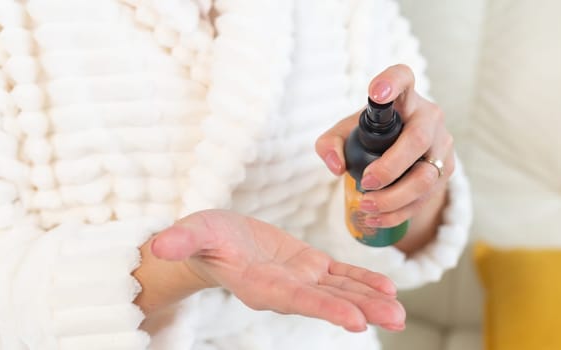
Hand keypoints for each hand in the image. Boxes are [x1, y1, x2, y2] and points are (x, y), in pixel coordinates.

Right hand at [146, 209, 405, 331]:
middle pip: (329, 301)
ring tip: (401, 313)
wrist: (213, 241)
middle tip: (398, 319)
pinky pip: (340, 274)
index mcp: (261, 285)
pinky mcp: (309, 265)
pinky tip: (387, 287)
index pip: (298, 300)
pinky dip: (363, 279)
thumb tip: (159, 245)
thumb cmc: (200, 239)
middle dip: (363, 309)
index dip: (327, 310)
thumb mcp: (191, 232)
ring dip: (371, 299)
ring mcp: (300, 278)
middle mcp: (286, 288)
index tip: (357, 322)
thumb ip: (181, 239)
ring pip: (341, 290)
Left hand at [316, 64, 454, 241]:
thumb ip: (330, 144)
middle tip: (363, 182)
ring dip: (393, 197)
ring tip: (366, 206)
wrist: (408, 155)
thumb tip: (336, 166)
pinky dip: (398, 213)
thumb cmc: (373, 137)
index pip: (403, 78)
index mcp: (404, 98)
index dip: (391, 82)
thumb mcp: (347, 134)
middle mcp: (429, 117)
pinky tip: (376, 218)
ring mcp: (443, 145)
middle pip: (417, 140)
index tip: (375, 93)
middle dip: (389, 167)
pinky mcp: (448, 171)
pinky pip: (426, 197)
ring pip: (426, 176)